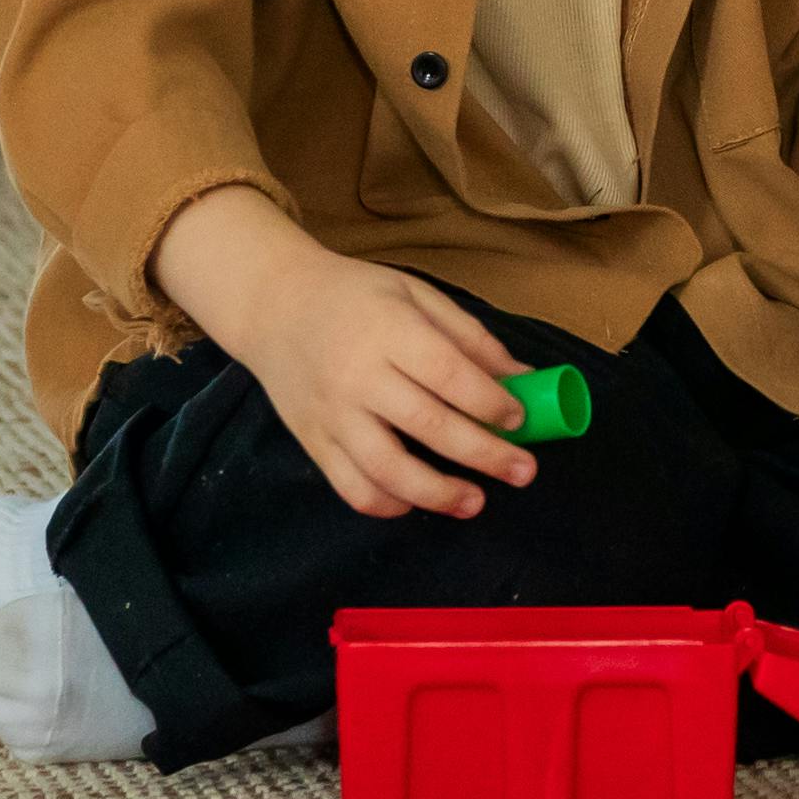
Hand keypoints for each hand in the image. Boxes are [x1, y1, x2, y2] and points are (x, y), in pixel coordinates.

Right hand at [153, 183, 539, 519]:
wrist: (273, 305)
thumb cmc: (355, 295)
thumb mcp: (415, 295)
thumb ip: (470, 338)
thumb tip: (526, 380)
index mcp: (388, 329)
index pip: (447, 373)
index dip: (489, 401)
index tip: (520, 419)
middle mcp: (357, 376)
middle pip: (427, 425)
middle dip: (483, 454)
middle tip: (523, 471)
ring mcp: (332, 414)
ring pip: (387, 469)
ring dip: (438, 494)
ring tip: (476, 502)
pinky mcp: (312, 442)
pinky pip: (351, 486)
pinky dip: (387, 503)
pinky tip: (417, 501)